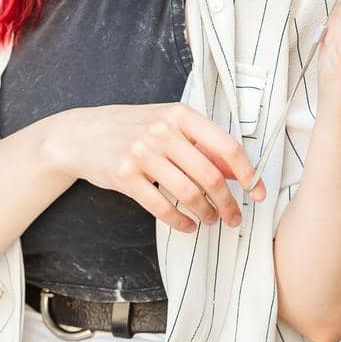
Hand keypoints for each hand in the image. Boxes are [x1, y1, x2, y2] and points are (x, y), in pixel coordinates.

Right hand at [41, 102, 267, 233]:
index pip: (226, 146)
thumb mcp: (171, 125)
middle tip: (234, 218)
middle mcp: (163, 131)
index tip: (257, 192)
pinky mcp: (125, 176)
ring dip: (206, 213)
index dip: (248, 173)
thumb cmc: (135, 129)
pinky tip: (188, 226)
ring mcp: (142, 153)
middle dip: (228, 202)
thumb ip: (203, 146)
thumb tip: (238, 173)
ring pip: (189, 193)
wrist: (83, 134)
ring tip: (211, 221)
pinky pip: (161, 206)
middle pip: (210, 176)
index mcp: (181, 115)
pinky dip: (180, 222)